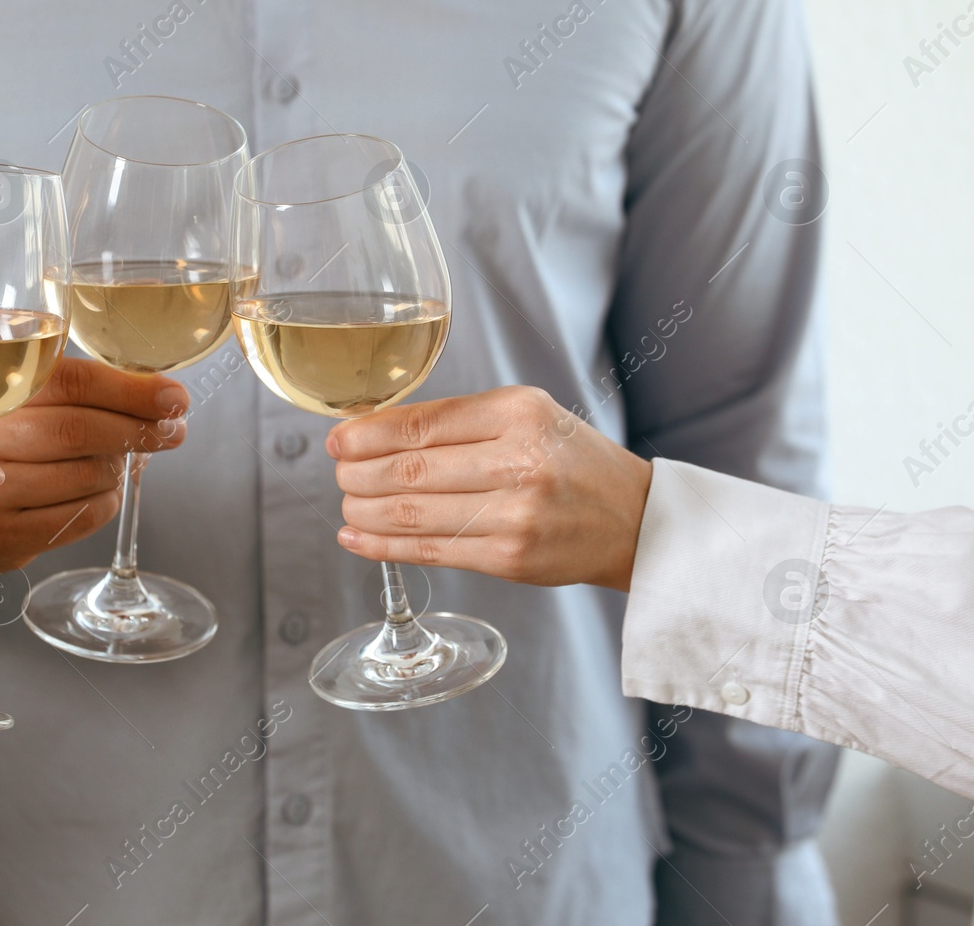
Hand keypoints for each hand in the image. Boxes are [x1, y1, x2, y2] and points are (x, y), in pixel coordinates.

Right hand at [0, 356, 187, 573]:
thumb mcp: (23, 400)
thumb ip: (81, 393)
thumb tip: (163, 400)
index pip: (73, 384)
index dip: (131, 391)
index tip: (174, 398)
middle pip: (81, 431)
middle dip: (138, 431)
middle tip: (172, 431)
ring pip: (88, 477)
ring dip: (119, 468)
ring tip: (118, 461)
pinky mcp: (7, 536)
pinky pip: (83, 517)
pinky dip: (106, 501)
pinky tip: (99, 490)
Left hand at [325, 386, 651, 590]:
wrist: (633, 519)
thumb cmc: (571, 461)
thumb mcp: (527, 415)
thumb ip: (459, 420)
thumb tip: (375, 430)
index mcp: (519, 414)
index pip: (422, 424)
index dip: (368, 434)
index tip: (339, 439)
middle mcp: (518, 462)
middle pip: (410, 469)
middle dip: (358, 473)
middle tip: (339, 472)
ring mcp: (514, 515)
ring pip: (413, 513)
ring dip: (364, 511)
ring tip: (346, 504)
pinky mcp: (509, 559)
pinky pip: (431, 551)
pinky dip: (384, 546)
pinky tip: (357, 538)